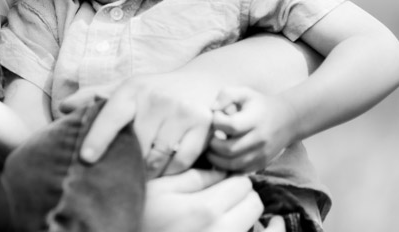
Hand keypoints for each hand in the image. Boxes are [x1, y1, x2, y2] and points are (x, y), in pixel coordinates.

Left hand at [60, 71, 218, 177]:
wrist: (202, 81)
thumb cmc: (155, 90)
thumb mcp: (126, 87)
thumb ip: (95, 96)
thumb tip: (64, 107)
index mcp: (133, 89)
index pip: (112, 114)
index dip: (98, 137)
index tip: (86, 158)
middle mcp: (157, 98)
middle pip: (136, 144)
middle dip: (127, 162)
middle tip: (119, 172)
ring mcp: (181, 112)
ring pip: (157, 157)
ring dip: (148, 171)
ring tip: (142, 173)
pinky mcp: (201, 125)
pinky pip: (180, 162)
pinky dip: (170, 171)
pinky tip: (165, 168)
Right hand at [142, 170, 265, 231]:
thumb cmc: (142, 217)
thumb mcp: (159, 190)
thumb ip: (193, 177)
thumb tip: (220, 172)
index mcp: (205, 209)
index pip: (242, 184)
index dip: (232, 178)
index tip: (221, 180)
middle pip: (254, 205)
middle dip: (242, 196)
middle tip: (224, 196)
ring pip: (256, 227)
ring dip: (246, 217)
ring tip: (228, 213)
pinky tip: (251, 225)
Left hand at [207, 87, 298, 172]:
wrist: (287, 120)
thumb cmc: (259, 105)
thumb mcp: (245, 93)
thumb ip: (226, 95)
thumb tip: (212, 108)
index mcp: (255, 119)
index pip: (231, 125)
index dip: (217, 122)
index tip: (215, 117)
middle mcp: (260, 139)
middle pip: (229, 149)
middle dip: (212, 144)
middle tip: (209, 137)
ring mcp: (261, 154)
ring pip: (232, 164)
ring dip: (216, 158)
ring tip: (211, 148)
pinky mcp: (261, 164)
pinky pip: (239, 171)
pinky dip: (226, 167)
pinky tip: (221, 157)